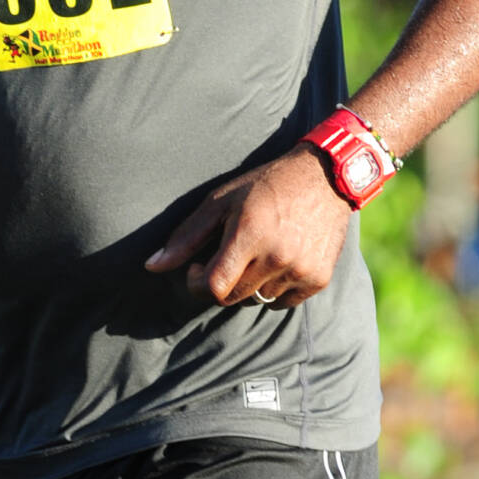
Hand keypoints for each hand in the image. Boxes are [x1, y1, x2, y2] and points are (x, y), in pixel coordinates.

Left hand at [144, 147, 352, 307]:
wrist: (327, 176)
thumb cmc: (266, 184)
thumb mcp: (221, 200)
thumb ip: (186, 237)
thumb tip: (151, 266)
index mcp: (249, 234)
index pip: (213, 287)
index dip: (198, 282)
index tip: (199, 266)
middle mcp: (277, 256)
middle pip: (232, 297)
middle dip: (220, 283)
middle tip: (226, 258)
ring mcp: (300, 270)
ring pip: (257, 300)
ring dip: (249, 284)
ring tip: (257, 252)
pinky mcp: (318, 279)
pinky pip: (283, 302)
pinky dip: (275, 288)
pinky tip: (279, 259)